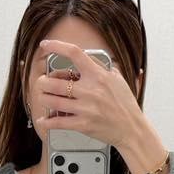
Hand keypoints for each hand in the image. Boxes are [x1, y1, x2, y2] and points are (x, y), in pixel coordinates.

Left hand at [31, 37, 145, 151]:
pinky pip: (58, 122)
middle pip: (55, 81)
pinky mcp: (83, 124)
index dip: (57, 46)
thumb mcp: (117, 79)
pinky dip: (47, 121)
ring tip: (42, 97)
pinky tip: (43, 120)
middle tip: (41, 82)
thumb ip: (101, 67)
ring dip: (43, 98)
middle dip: (43, 82)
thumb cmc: (125, 105)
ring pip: (53, 101)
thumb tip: (88, 58)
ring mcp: (85, 108)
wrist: (132, 129)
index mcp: (98, 75)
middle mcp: (90, 90)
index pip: (74, 53)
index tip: (45, 45)